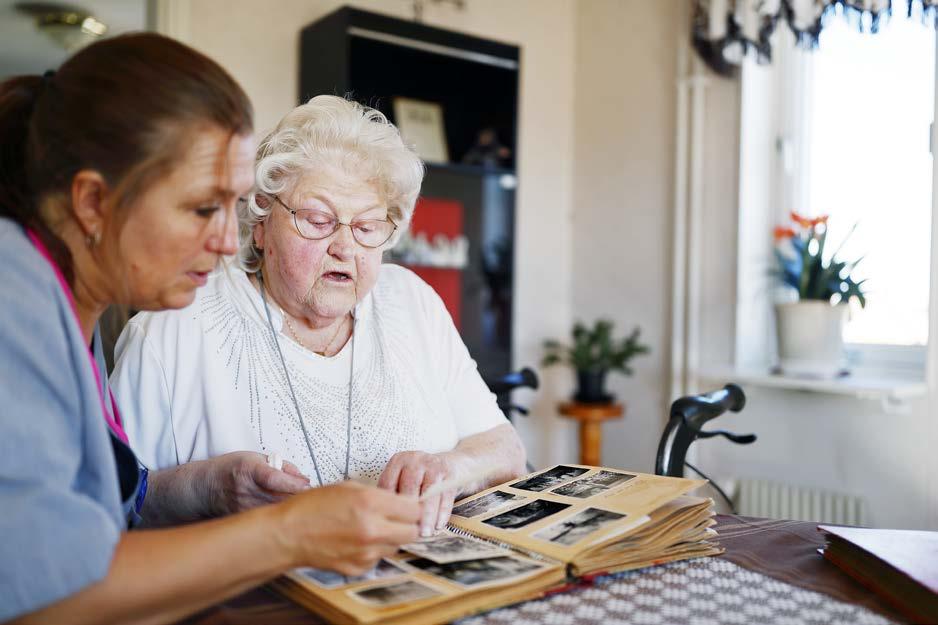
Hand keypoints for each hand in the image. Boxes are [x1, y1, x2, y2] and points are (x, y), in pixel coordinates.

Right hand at [207, 451, 310, 515]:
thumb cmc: (232, 468)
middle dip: (297, 498)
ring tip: (297, 504)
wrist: (206, 485)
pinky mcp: (241, 519)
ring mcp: (242, 507)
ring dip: (289, 509)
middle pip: (277, 498)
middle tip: (309, 496)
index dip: (293, 484)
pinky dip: (277, 516)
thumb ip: (282, 466)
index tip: (307, 486)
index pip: (274, 479)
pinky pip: (266, 520)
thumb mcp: (256, 457)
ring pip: (274, 512)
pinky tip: (283, 513)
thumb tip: (303, 479)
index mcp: (249, 469)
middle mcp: (244, 489)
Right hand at [279, 481, 420, 575]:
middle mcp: (372, 529)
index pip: (415, 510)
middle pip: (413, 532)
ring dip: (390, 538)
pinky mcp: (358, 567)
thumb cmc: (312, 508)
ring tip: (369, 528)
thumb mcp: (349, 488)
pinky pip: (378, 558)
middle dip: (408, 525)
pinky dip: (372, 550)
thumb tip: (402, 503)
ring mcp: (366, 551)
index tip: (411, 508)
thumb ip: (379, 495)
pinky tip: (356, 541)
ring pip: (396, 546)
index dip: (414, 508)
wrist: (288, 534)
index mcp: (371, 503)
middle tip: (397, 519)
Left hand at [377, 451, 457, 536]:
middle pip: (409, 488)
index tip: (388, 524)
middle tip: (408, 532)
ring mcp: (434, 464)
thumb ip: (395, 495)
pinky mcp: (450, 473)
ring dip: (427, 517)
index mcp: (398, 461)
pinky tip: (438, 526)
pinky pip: (445, 496)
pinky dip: (442, 513)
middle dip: (409, 513)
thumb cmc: (421, 478)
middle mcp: (415, 459)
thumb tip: (390, 522)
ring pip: (429, 494)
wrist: (451, 464)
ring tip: (424, 533)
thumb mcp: (404, 479)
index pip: (388, 484)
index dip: (388, 506)